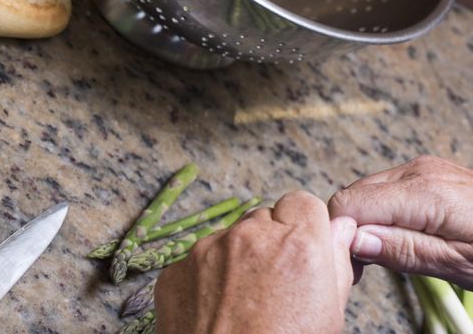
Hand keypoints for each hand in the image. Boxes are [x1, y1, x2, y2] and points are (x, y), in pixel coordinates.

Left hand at [154, 192, 356, 333]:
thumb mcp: (330, 314)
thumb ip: (337, 263)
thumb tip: (341, 228)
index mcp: (297, 244)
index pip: (302, 202)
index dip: (305, 227)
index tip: (305, 251)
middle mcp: (248, 237)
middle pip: (264, 219)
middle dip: (271, 242)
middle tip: (276, 284)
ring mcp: (206, 251)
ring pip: (229, 238)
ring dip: (238, 259)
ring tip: (246, 303)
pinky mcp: (175, 269)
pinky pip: (198, 261)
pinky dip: (208, 278)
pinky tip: (218, 311)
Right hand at [328, 155, 472, 288]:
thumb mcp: (459, 264)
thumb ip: (404, 250)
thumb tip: (354, 241)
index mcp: (423, 192)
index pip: (347, 204)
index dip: (343, 236)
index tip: (355, 265)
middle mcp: (417, 171)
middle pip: (353, 197)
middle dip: (353, 231)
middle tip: (372, 267)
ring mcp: (421, 168)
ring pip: (366, 194)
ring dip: (368, 223)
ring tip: (392, 252)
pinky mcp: (426, 173)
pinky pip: (385, 190)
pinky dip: (383, 214)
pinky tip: (402, 235)